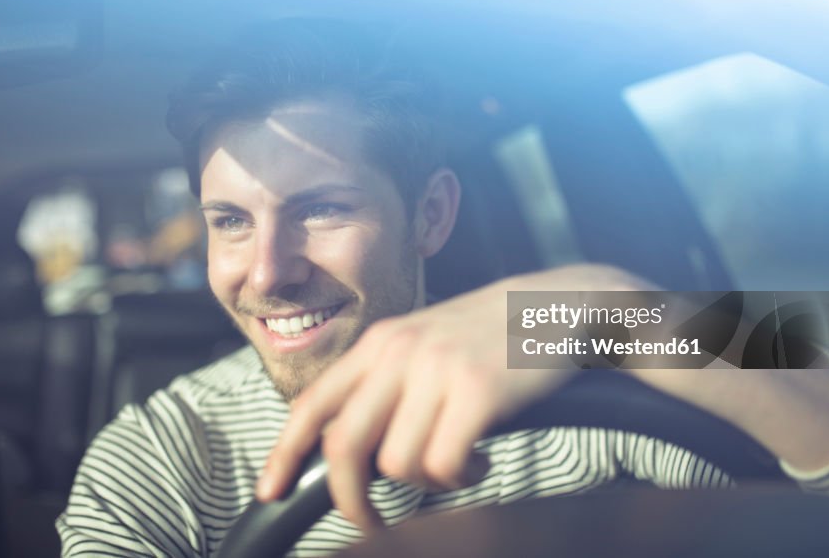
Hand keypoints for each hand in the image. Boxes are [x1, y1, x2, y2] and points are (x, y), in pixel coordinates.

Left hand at [255, 264, 649, 530]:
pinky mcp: (477, 391)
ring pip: (398, 464)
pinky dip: (459, 478)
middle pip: (344, 445)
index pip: (313, 402)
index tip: (270, 491)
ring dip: (427, 483)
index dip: (284, 452)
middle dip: (350, 498)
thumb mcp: (425, 341)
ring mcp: (437, 370)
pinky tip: (479, 460)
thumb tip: (345, 444)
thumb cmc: (490, 334)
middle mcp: (400, 351)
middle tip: (370, 522)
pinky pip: (443, 465)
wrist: (558, 306)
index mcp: (380, 341)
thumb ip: (384, 381)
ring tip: (457, 463)